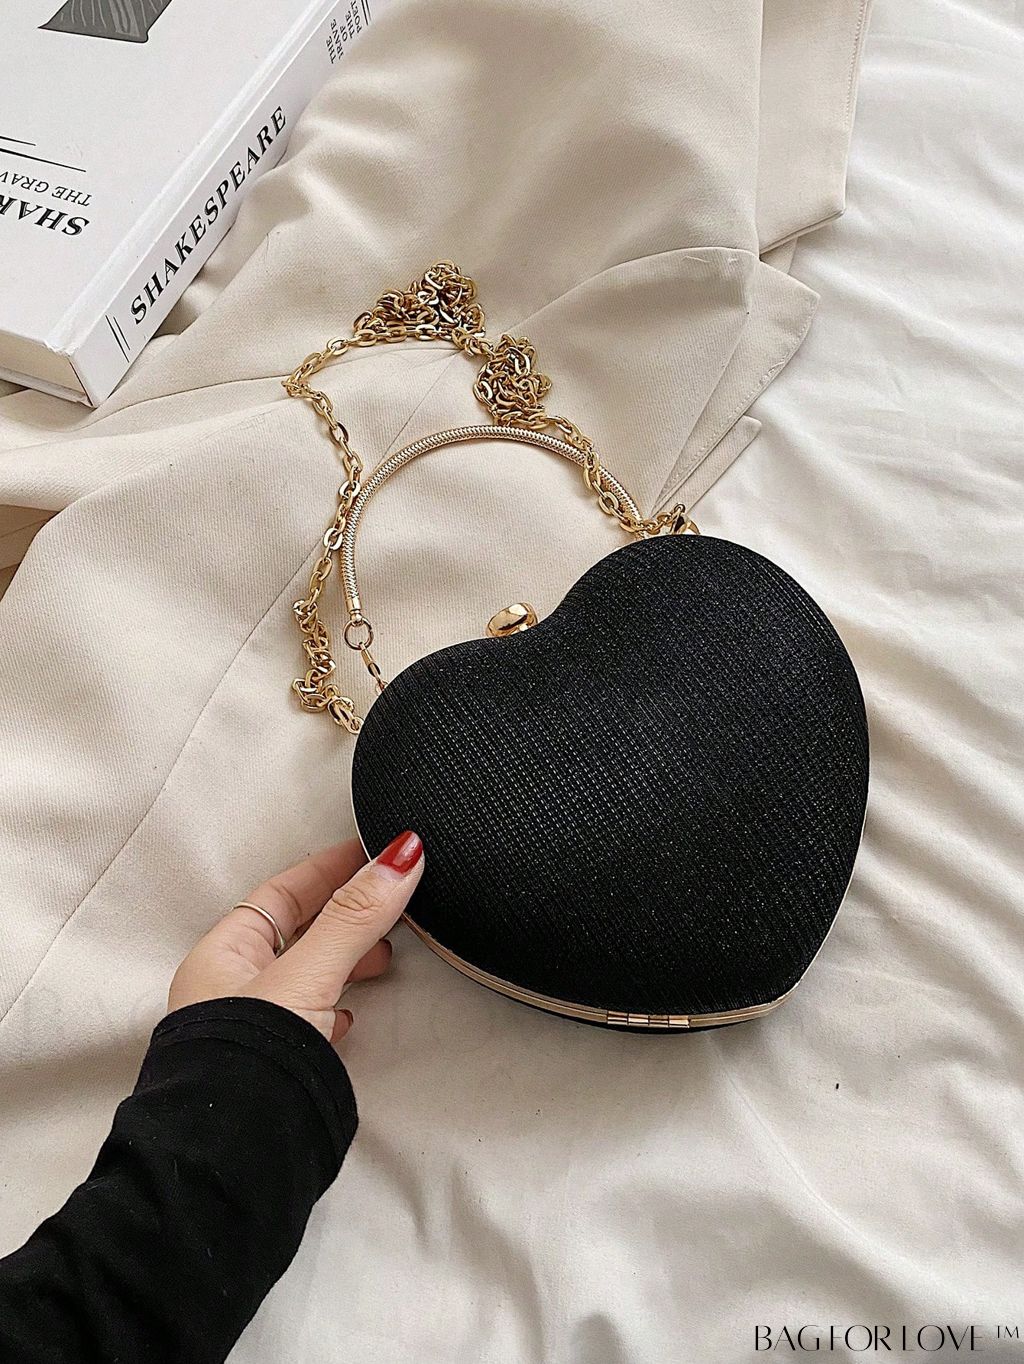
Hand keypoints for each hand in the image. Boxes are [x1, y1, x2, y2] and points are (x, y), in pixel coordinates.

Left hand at [168, 832, 423, 1041]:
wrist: (230, 1162)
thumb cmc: (251, 1061)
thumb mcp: (309, 975)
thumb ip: (355, 918)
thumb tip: (401, 856)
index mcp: (223, 953)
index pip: (284, 891)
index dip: (332, 867)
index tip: (377, 850)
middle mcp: (230, 986)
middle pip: (297, 930)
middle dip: (346, 913)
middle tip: (395, 901)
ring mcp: (250, 1029)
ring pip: (305, 975)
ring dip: (345, 959)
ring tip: (385, 957)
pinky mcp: (271, 1066)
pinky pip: (308, 1017)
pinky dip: (335, 1004)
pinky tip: (350, 1015)